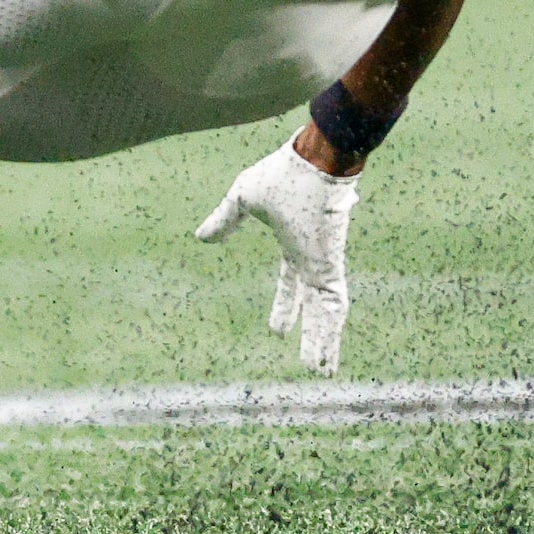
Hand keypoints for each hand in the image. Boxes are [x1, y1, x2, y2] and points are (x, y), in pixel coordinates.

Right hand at [196, 134, 362, 375]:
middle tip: (310, 363)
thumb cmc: (283, 173)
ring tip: (321, 373)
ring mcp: (324, 265)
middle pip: (311, 305)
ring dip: (323, 343)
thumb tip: (202, 238)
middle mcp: (312, 259)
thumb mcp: (244, 198)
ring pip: (326, 313)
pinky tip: (327, 355)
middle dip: (310, 333)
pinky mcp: (330, 268)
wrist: (314, 160)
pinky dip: (329, 332)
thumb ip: (225, 219)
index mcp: (294, 244)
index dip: (284, 306)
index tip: (276, 332)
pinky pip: (331, 307)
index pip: (290, 283)